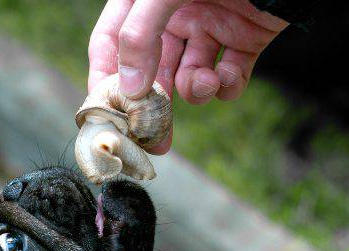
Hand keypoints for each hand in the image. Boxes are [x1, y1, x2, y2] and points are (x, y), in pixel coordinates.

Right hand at [88, 0, 287, 152]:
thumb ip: (141, 34)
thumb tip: (130, 88)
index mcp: (145, 0)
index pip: (111, 43)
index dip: (104, 78)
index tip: (106, 115)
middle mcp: (173, 17)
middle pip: (151, 71)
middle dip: (153, 106)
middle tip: (154, 139)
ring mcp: (209, 29)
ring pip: (189, 78)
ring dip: (194, 90)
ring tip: (203, 84)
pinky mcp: (244, 41)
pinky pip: (228, 78)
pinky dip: (227, 86)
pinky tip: (228, 75)